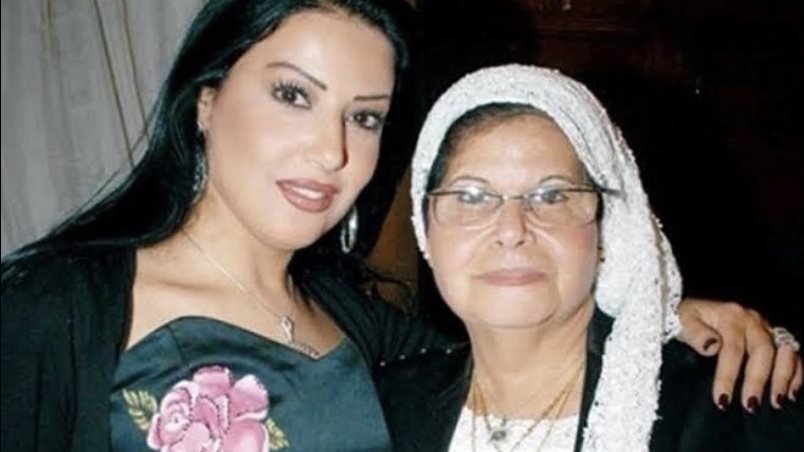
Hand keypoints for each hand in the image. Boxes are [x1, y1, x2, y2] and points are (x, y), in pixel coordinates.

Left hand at [677, 298, 801, 410]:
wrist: (695, 310)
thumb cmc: (687, 319)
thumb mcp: (684, 322)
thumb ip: (695, 333)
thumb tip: (711, 346)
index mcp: (730, 316)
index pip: (732, 348)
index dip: (728, 376)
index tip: (722, 399)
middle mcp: (752, 320)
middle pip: (762, 351)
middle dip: (757, 380)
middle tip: (750, 405)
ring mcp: (766, 328)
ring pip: (784, 351)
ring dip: (783, 377)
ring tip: (777, 401)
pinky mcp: (774, 336)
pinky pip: (792, 354)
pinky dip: (796, 373)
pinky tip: (792, 393)